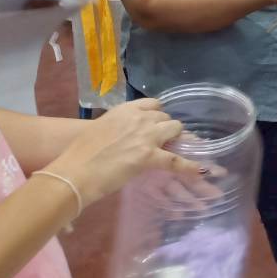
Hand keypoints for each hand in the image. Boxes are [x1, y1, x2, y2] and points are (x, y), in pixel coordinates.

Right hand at [46, 99, 202, 208]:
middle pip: (166, 118)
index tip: (155, 126)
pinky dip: (190, 166)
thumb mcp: (100, 129)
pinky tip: (202, 170)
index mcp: (126, 109)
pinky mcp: (149, 157)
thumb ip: (119, 126)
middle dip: (165, 129)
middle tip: (159, 144)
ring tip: (171, 151)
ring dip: (175, 140)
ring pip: (175, 129)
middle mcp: (139, 118)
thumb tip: (127, 133)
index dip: (156, 116)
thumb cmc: (80, 154)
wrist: (74, 172)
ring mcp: (146, 136)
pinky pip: (176, 160)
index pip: (154, 104)